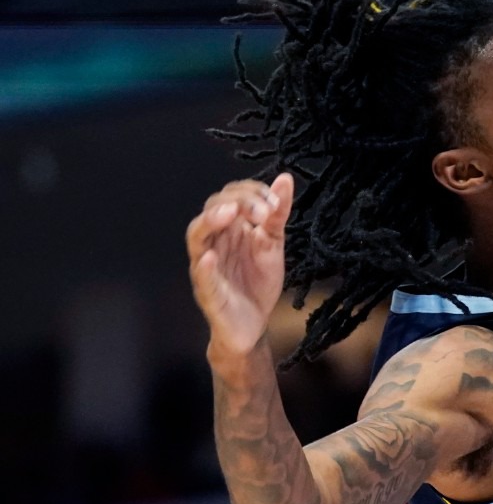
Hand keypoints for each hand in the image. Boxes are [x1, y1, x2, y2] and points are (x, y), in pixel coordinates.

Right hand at [187, 173, 293, 357]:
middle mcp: (214, 242)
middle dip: (239, 202)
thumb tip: (285, 179)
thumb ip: (277, 214)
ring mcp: (207, 266)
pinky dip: (203, 266)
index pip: (229, 196)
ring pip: (197, 236)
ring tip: (228, 213)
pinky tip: (210, 257)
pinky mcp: (208, 292)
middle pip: (212, 209)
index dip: (250, 192)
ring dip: (211, 221)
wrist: (254, 325)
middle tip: (265, 210)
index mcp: (229, 229)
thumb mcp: (273, 244)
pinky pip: (200, 276)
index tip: (275, 201)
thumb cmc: (257, 282)